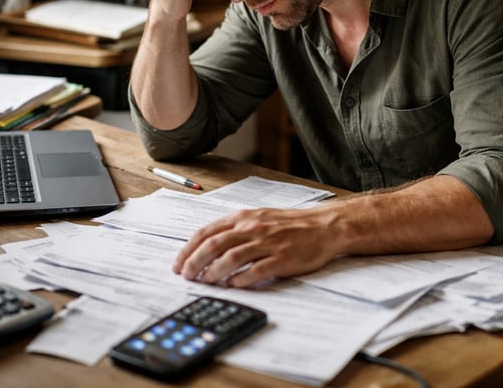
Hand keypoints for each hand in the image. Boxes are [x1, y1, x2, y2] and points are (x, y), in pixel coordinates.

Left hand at [173, 207, 340, 287]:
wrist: (324, 226)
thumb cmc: (291, 224)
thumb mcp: (259, 217)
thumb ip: (235, 228)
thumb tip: (208, 245)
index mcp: (244, 218)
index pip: (207, 232)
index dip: (188, 249)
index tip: (178, 263)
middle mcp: (253, 228)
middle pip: (214, 245)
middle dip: (194, 262)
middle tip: (186, 276)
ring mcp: (267, 243)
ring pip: (230, 258)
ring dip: (213, 272)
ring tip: (205, 282)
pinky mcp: (281, 259)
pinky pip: (255, 271)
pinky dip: (240, 280)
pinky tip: (232, 286)